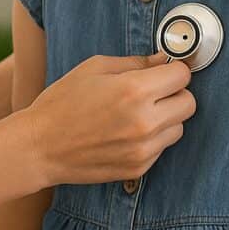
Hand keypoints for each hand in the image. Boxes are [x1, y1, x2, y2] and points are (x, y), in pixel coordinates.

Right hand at [25, 52, 195, 187]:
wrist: (40, 146)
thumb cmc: (62, 101)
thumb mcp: (95, 67)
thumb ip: (135, 63)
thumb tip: (164, 61)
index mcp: (134, 91)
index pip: (182, 76)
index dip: (173, 70)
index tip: (163, 71)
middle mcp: (144, 122)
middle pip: (189, 103)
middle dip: (174, 93)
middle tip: (152, 91)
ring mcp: (143, 149)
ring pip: (179, 127)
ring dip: (165, 118)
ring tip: (136, 113)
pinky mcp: (139, 168)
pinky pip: (162, 148)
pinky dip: (151, 138)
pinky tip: (126, 131)